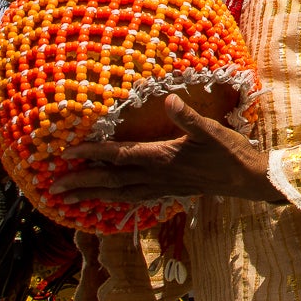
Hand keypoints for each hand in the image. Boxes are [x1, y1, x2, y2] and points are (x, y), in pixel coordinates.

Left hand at [50, 94, 283, 203]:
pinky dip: (115, 200)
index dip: (91, 154)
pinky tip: (108, 200)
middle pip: (111, 180)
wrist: (247, 180)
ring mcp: (162, 186)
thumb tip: (169, 100)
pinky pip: (134, 198)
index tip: (65, 155)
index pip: (118, 156)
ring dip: (93, 195)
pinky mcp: (169, 192)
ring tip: (69, 199)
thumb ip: (188, 117)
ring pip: (119, 193)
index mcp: (161, 158)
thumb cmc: (229, 152)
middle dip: (81, 183)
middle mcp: (156, 175)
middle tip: (53, 188)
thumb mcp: (211, 130)